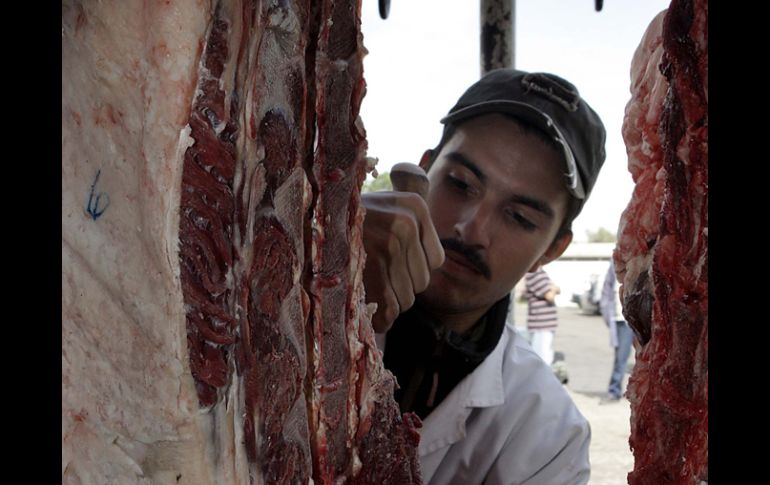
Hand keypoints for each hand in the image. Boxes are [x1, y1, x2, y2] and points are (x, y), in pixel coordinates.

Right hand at [362, 164, 444, 332]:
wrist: (305, 227)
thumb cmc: (346, 221)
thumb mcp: (381, 198)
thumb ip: (405, 186)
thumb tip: (413, 171)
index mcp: (414, 205)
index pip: (436, 260)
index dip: (414, 268)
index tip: (389, 261)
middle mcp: (405, 222)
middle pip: (422, 281)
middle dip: (400, 285)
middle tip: (373, 274)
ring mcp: (388, 245)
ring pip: (406, 299)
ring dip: (387, 300)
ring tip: (366, 284)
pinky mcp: (372, 270)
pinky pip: (390, 310)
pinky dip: (378, 317)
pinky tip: (363, 301)